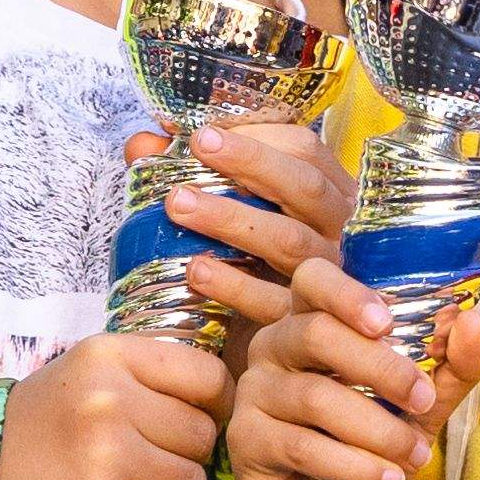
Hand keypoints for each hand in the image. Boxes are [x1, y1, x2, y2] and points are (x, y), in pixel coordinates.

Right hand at [1, 329, 225, 479]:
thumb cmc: (49, 418)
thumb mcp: (92, 369)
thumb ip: (153, 369)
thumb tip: (227, 392)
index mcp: (110, 357)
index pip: (208, 376)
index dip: (219, 403)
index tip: (204, 417)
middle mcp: (107, 401)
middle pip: (203, 435)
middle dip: (190, 453)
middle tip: (157, 457)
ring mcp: (103, 456)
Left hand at [152, 115, 353, 338]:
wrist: (270, 346)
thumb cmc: (250, 261)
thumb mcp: (225, 212)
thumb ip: (185, 175)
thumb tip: (143, 144)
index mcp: (326, 193)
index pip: (305, 150)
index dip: (257, 137)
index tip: (203, 133)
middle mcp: (335, 231)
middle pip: (306, 187)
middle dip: (251, 162)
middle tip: (198, 150)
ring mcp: (327, 276)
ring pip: (290, 241)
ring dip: (232, 219)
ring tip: (178, 205)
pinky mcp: (305, 322)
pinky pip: (273, 301)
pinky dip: (234, 284)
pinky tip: (194, 270)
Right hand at [226, 280, 479, 479]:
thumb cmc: (378, 433)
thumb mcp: (424, 398)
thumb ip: (453, 362)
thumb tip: (470, 321)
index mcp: (314, 317)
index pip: (313, 278)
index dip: (346, 293)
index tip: (386, 323)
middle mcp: (275, 344)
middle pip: (316, 334)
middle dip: (380, 368)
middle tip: (424, 400)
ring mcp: (255, 390)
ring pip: (314, 398)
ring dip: (376, 429)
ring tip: (414, 455)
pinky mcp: (246, 439)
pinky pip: (302, 446)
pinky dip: (355, 465)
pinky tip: (387, 479)